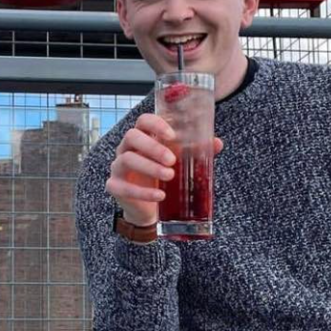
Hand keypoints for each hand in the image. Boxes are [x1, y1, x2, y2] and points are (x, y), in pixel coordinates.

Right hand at [105, 113, 222, 226]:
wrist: (148, 208)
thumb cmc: (162, 178)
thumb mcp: (179, 164)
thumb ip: (195, 152)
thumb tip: (216, 143)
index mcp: (142, 138)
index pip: (143, 121)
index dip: (155, 124)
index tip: (172, 135)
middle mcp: (126, 149)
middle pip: (131, 136)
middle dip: (152, 147)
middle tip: (172, 160)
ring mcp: (118, 167)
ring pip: (126, 159)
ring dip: (149, 167)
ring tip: (169, 176)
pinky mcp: (114, 186)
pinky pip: (123, 187)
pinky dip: (143, 192)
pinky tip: (160, 195)